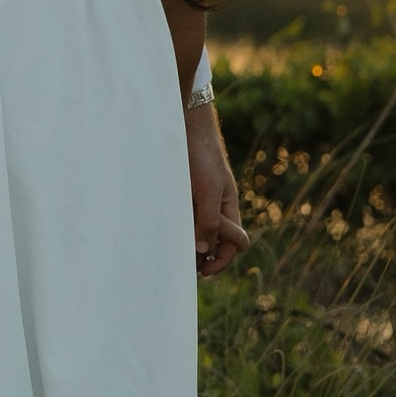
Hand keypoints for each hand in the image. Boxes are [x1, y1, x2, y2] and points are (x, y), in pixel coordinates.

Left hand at [186, 105, 247, 277]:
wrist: (183, 125)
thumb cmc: (202, 156)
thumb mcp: (209, 190)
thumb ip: (209, 221)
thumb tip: (204, 253)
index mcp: (228, 207)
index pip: (235, 243)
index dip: (222, 260)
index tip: (203, 271)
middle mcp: (213, 206)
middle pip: (214, 242)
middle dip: (201, 258)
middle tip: (184, 269)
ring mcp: (195, 200)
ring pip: (194, 232)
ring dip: (186, 245)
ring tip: (170, 255)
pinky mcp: (179, 193)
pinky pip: (179, 217)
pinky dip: (174, 229)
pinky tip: (160, 234)